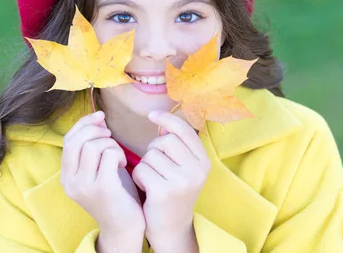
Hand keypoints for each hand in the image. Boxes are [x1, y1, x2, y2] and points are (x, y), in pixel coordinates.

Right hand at [61, 111, 145, 242]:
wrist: (124, 227)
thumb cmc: (115, 194)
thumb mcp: (96, 170)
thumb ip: (92, 149)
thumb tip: (98, 120)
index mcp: (66, 176)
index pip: (68, 140)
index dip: (83, 124)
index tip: (100, 118)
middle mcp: (71, 182)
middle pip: (78, 140)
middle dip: (97, 131)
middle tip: (111, 136)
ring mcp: (85, 186)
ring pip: (93, 145)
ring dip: (111, 144)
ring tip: (119, 156)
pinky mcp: (104, 188)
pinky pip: (110, 155)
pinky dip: (120, 154)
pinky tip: (124, 164)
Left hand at [132, 110, 209, 249]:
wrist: (171, 228)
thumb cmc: (174, 192)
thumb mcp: (184, 169)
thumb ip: (178, 147)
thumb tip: (164, 125)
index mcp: (204, 162)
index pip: (185, 130)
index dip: (167, 119)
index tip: (152, 114)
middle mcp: (196, 171)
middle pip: (165, 141)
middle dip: (154, 149)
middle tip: (156, 166)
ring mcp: (181, 182)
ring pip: (151, 155)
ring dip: (145, 165)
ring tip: (152, 179)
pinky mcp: (163, 192)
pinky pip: (141, 169)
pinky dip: (138, 176)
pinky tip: (145, 187)